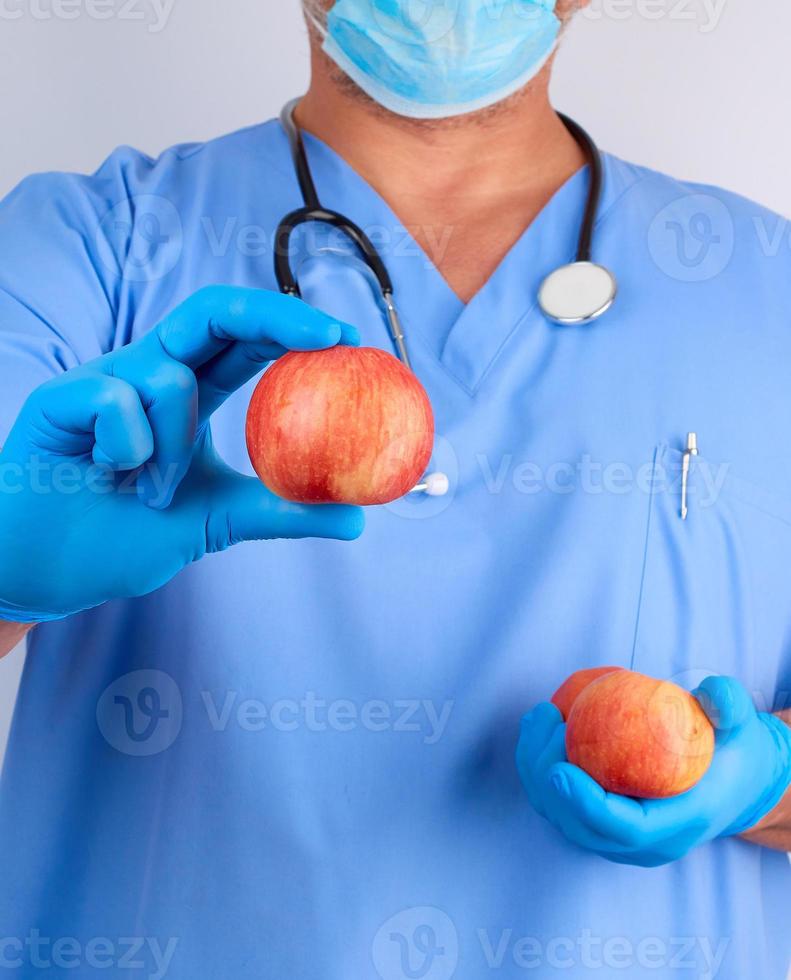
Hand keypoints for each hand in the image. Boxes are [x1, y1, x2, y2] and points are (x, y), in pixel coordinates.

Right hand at [0, 286, 364, 622]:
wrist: (44, 570)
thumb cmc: (121, 535)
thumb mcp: (217, 521)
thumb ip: (279, 511)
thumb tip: (356, 519)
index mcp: (187, 394)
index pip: (244, 341)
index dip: (293, 329)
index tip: (349, 340)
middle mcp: (148, 374)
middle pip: (213, 312)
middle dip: (274, 314)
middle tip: (328, 334)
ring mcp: (104, 380)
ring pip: (169, 378)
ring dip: (176, 447)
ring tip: (151, 492)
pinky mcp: (62, 397)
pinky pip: (116, 401)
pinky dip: (127, 448)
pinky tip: (109, 474)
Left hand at [516, 676, 790, 866]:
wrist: (730, 783)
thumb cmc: (730, 749)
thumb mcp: (742, 726)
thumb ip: (730, 705)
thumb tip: (709, 695)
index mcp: (678, 824)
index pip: (625, 829)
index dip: (587, 805)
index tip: (560, 768)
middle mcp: (645, 843)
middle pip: (580, 825)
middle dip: (549, 776)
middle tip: (549, 719)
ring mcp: (619, 839)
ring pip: (560, 815)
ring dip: (536, 768)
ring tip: (539, 716)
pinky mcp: (601, 825)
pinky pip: (558, 803)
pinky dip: (539, 767)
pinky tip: (539, 725)